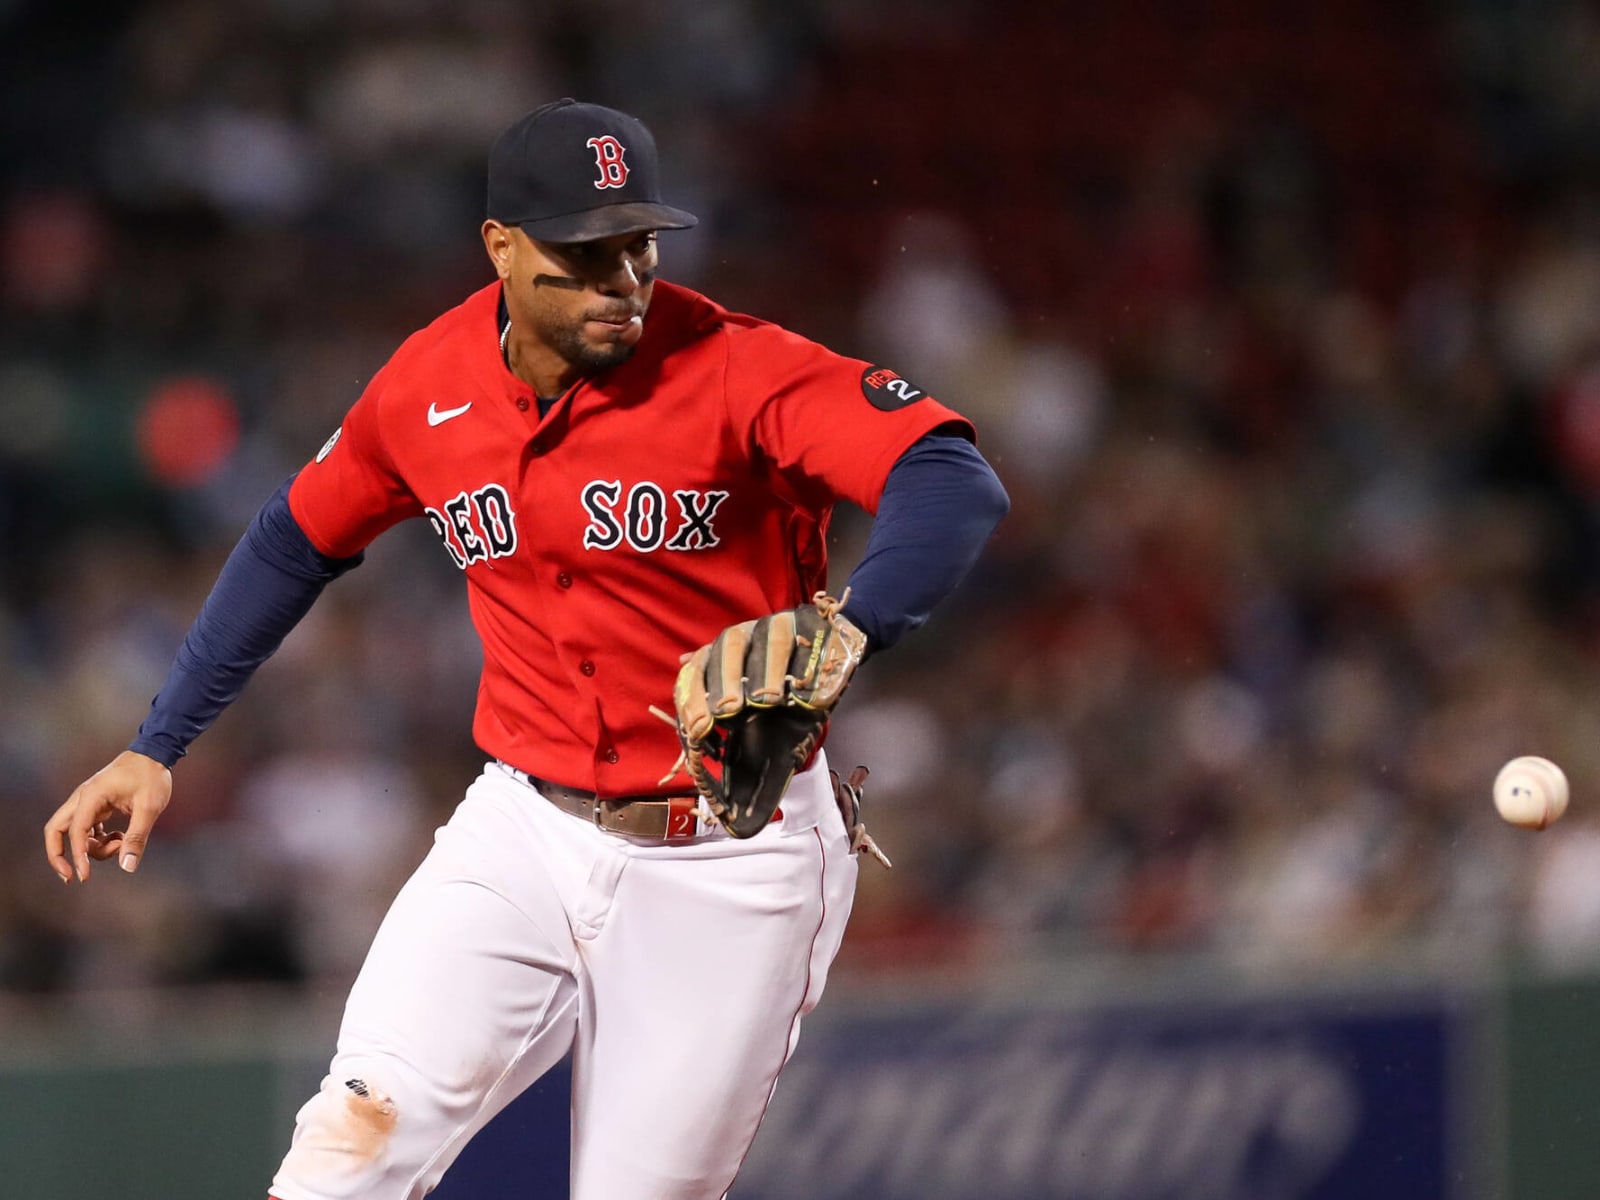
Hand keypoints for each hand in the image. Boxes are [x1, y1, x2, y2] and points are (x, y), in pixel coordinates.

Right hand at [44, 750, 172, 882]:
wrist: (154, 754)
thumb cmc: (151, 776)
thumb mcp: (149, 807)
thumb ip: (137, 837)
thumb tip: (127, 866)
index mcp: (92, 796)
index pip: (75, 831)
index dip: (77, 856)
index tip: (85, 876)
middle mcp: (82, 799)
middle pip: (55, 831)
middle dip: (59, 856)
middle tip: (73, 876)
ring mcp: (86, 802)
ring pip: (73, 833)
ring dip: (91, 847)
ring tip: (120, 844)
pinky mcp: (95, 806)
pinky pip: (86, 830)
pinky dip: (97, 840)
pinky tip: (119, 838)